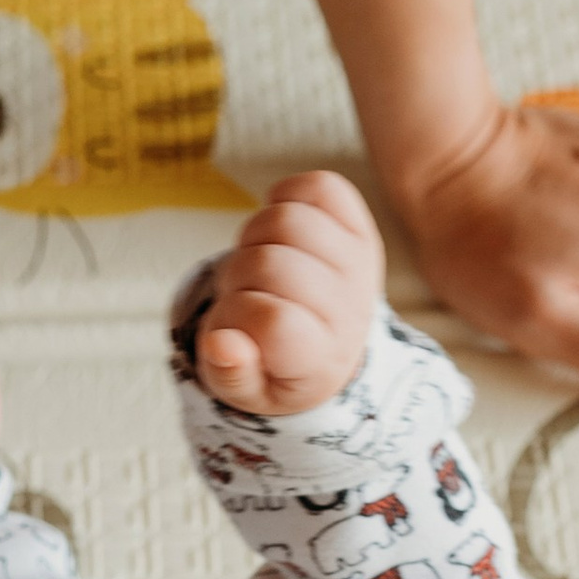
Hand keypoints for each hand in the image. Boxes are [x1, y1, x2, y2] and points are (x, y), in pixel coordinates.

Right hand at [195, 174, 384, 416]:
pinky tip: (277, 233)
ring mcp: (357, 261)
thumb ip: (232, 375)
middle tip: (243, 296)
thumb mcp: (249, 391)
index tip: (235, 331)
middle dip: (238, 277)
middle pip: (271, 264)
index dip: (238, 316)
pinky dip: (284, 198)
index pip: (275, 321)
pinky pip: (318, 187)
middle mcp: (350, 307)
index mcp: (322, 356)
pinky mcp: (357, 224)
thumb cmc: (278, 366)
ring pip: (287, 220)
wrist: (326, 343)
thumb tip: (221, 343)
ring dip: (254, 239)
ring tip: (257, 266)